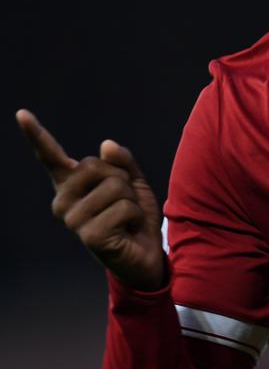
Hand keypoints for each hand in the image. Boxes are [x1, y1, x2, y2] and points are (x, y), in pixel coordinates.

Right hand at [17, 109, 166, 290]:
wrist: (146, 254)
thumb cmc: (135, 217)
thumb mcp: (134, 183)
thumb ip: (122, 162)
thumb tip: (105, 144)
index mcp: (71, 185)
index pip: (51, 156)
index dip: (36, 134)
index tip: (21, 114)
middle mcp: (63, 202)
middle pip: (95, 164)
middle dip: (121, 179)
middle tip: (123, 202)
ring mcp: (72, 220)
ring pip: (114, 186)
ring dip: (131, 201)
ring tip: (126, 218)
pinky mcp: (88, 236)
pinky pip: (124, 207)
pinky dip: (135, 216)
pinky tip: (127, 231)